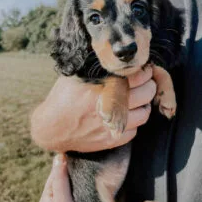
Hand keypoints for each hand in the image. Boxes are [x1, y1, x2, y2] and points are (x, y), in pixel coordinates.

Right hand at [31, 65, 155, 151]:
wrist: (51, 128)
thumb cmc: (63, 98)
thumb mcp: (77, 76)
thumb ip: (99, 69)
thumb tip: (120, 61)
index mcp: (101, 87)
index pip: (137, 76)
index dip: (145, 71)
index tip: (145, 70)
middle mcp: (109, 106)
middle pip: (146, 93)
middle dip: (150, 85)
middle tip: (146, 82)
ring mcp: (111, 125)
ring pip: (144, 114)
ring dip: (144, 105)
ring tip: (138, 100)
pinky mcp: (110, 140)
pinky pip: (134, 131)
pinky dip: (134, 122)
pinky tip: (126, 116)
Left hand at [40, 154, 92, 201]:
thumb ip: (60, 180)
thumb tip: (58, 156)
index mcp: (49, 195)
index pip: (55, 171)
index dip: (64, 161)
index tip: (75, 149)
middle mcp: (58, 196)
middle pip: (65, 175)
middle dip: (74, 166)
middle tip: (86, 154)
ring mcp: (70, 200)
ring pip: (75, 180)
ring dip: (81, 173)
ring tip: (91, 162)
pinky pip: (82, 187)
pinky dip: (87, 181)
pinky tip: (94, 175)